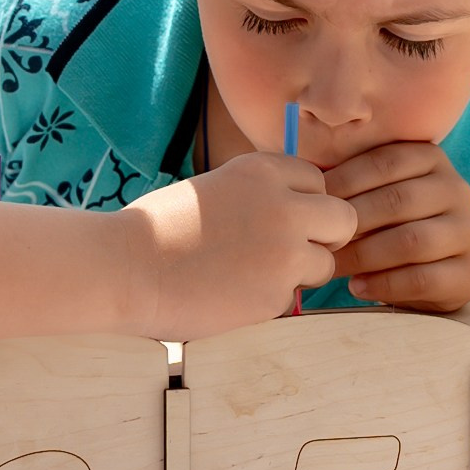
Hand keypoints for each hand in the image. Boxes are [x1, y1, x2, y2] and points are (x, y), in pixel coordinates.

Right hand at [120, 152, 356, 337]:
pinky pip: (293, 297)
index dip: (303, 203)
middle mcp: (284, 206)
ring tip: (253, 274)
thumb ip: (261, 193)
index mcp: (265, 171)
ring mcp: (284, 253)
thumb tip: (299, 207)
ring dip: (301, 271)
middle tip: (292, 250)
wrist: (126, 268)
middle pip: (344, 218)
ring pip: (326, 263)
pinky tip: (233, 294)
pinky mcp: (275, 296)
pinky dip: (270, 299)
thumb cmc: (161, 228)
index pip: (319, 181)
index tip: (279, 218)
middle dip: (324, 236)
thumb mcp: (218, 187)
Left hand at [320, 140, 469, 311]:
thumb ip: (351, 183)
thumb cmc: (390, 227)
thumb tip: (303, 177)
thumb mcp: (376, 195)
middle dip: (351, 223)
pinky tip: (358, 287)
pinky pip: (423, 278)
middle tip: (318, 241)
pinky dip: (384, 284)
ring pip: (411, 240)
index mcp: (432, 159)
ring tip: (333, 267)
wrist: (434, 276)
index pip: (385, 162)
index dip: (345, 182)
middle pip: (397, 201)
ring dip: (364, 256)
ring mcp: (469, 231)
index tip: (314, 204)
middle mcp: (457, 189)